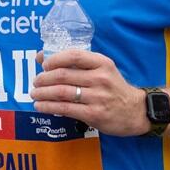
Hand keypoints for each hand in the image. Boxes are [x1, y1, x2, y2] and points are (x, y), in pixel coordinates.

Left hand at [30, 50, 150, 136]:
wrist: (135, 111)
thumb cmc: (114, 88)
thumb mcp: (103, 70)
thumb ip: (78, 64)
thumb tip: (43, 57)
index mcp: (102, 63)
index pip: (74, 56)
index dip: (54, 59)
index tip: (44, 65)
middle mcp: (100, 78)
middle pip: (64, 75)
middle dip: (44, 78)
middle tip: (36, 81)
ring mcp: (97, 97)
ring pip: (62, 92)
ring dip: (43, 93)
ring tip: (34, 94)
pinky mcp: (94, 114)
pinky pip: (65, 109)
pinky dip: (49, 107)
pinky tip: (40, 106)